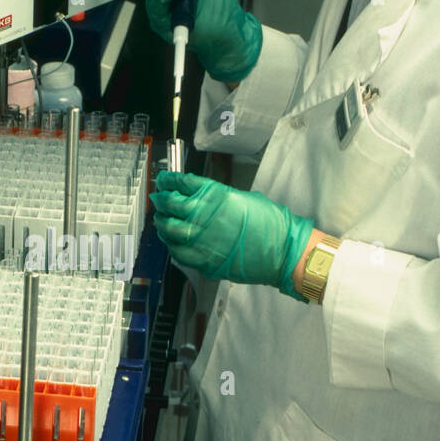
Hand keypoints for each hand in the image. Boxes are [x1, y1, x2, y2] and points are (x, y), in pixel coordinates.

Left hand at [151, 172, 314, 296]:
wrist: (281, 251)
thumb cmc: (270, 223)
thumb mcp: (243, 198)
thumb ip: (219, 198)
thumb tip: (204, 199)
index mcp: (214, 195)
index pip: (181, 183)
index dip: (168, 181)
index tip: (163, 181)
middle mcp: (202, 214)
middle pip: (169, 204)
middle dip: (161, 200)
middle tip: (158, 199)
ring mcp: (199, 239)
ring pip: (168, 229)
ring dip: (162, 222)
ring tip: (161, 219)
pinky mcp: (201, 259)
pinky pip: (177, 251)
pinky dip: (171, 244)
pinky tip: (172, 241)